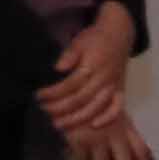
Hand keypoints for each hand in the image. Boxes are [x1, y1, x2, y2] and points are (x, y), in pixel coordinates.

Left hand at [36, 0, 127, 139]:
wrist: (119, 35)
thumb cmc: (95, 39)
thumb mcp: (79, 41)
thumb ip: (70, 55)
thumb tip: (58, 68)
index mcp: (93, 66)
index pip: (70, 85)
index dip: (52, 93)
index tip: (38, 96)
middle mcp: (104, 78)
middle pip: (81, 99)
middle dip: (60, 108)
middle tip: (44, 111)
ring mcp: (114, 85)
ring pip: (96, 106)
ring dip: (77, 118)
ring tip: (59, 124)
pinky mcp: (120, 89)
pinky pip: (117, 106)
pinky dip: (108, 117)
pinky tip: (94, 125)